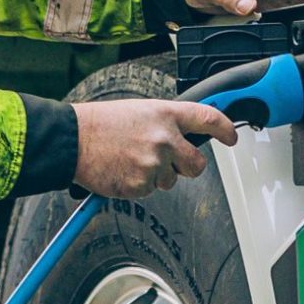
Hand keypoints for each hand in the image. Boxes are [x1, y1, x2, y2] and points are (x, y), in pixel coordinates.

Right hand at [72, 98, 237, 198]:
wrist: (72, 139)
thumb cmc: (100, 124)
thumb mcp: (138, 111)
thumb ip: (165, 123)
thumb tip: (183, 136)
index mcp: (165, 114)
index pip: (208, 119)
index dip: (225, 129)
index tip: (231, 137)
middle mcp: (164, 138)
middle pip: (197, 164)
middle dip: (188, 167)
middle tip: (170, 163)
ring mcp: (153, 163)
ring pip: (169, 181)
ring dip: (155, 176)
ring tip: (129, 161)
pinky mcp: (140, 184)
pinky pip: (148, 191)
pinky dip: (136, 185)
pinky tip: (121, 170)